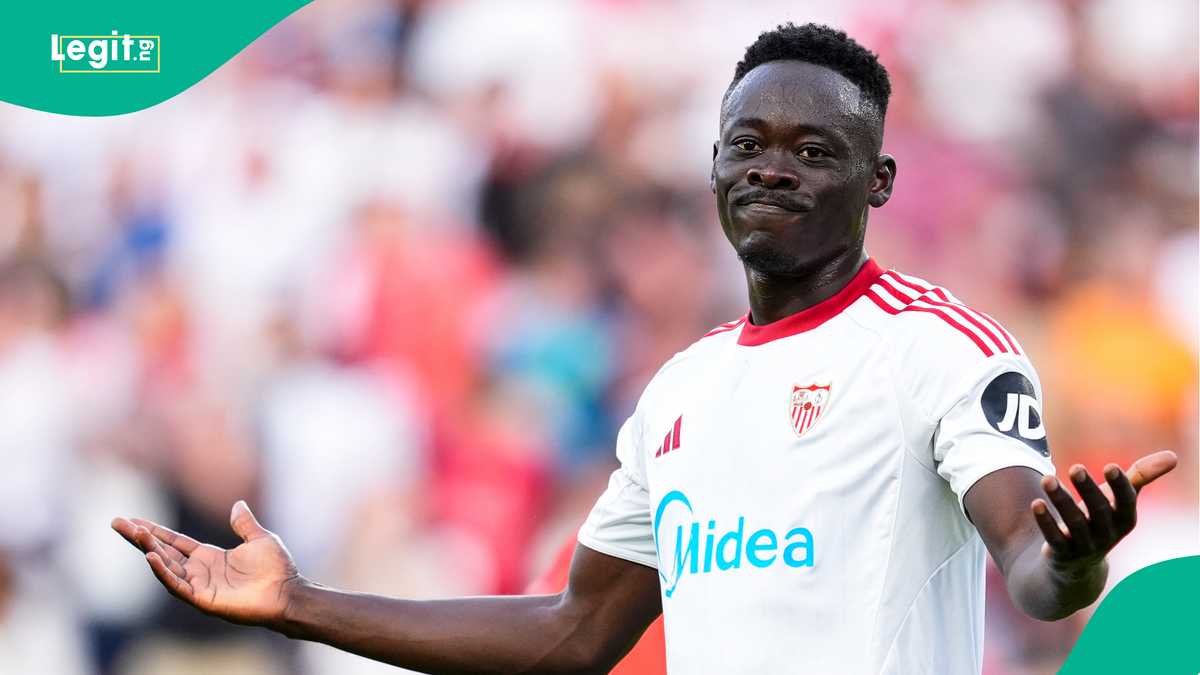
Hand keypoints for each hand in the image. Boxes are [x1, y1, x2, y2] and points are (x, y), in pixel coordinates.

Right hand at [112, 501, 302, 626]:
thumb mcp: (259, 539)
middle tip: (117, 522)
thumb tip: (238, 503)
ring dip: (149, 549)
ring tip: (133, 532)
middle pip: (162, 551)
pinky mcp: (202, 599)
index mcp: (209, 557)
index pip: (175, 542)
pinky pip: (177, 584)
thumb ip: (244, 523)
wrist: (287, 592)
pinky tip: (151, 556)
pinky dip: (163, 571)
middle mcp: (199, 571)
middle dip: (140, 537)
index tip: (133, 520)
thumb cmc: (277, 569)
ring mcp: (199, 585)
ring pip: (166, 566)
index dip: (155, 531)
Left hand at [1031, 450, 1177, 574]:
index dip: (1119, 486)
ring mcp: (1084, 545)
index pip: (1126, 502)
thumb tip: (1174, 456)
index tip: (1111, 466)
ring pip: (1073, 522)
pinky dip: (1045, 521)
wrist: (1079, 565)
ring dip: (1060, 499)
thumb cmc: (1101, 520)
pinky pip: (1054, 538)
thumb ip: (1140, 477)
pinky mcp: (1062, 553)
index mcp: (1124, 519)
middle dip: (1087, 489)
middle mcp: (1107, 534)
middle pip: (1098, 510)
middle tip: (1075, 467)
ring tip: (1047, 478)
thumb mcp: (1119, 500)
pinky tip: (1036, 503)